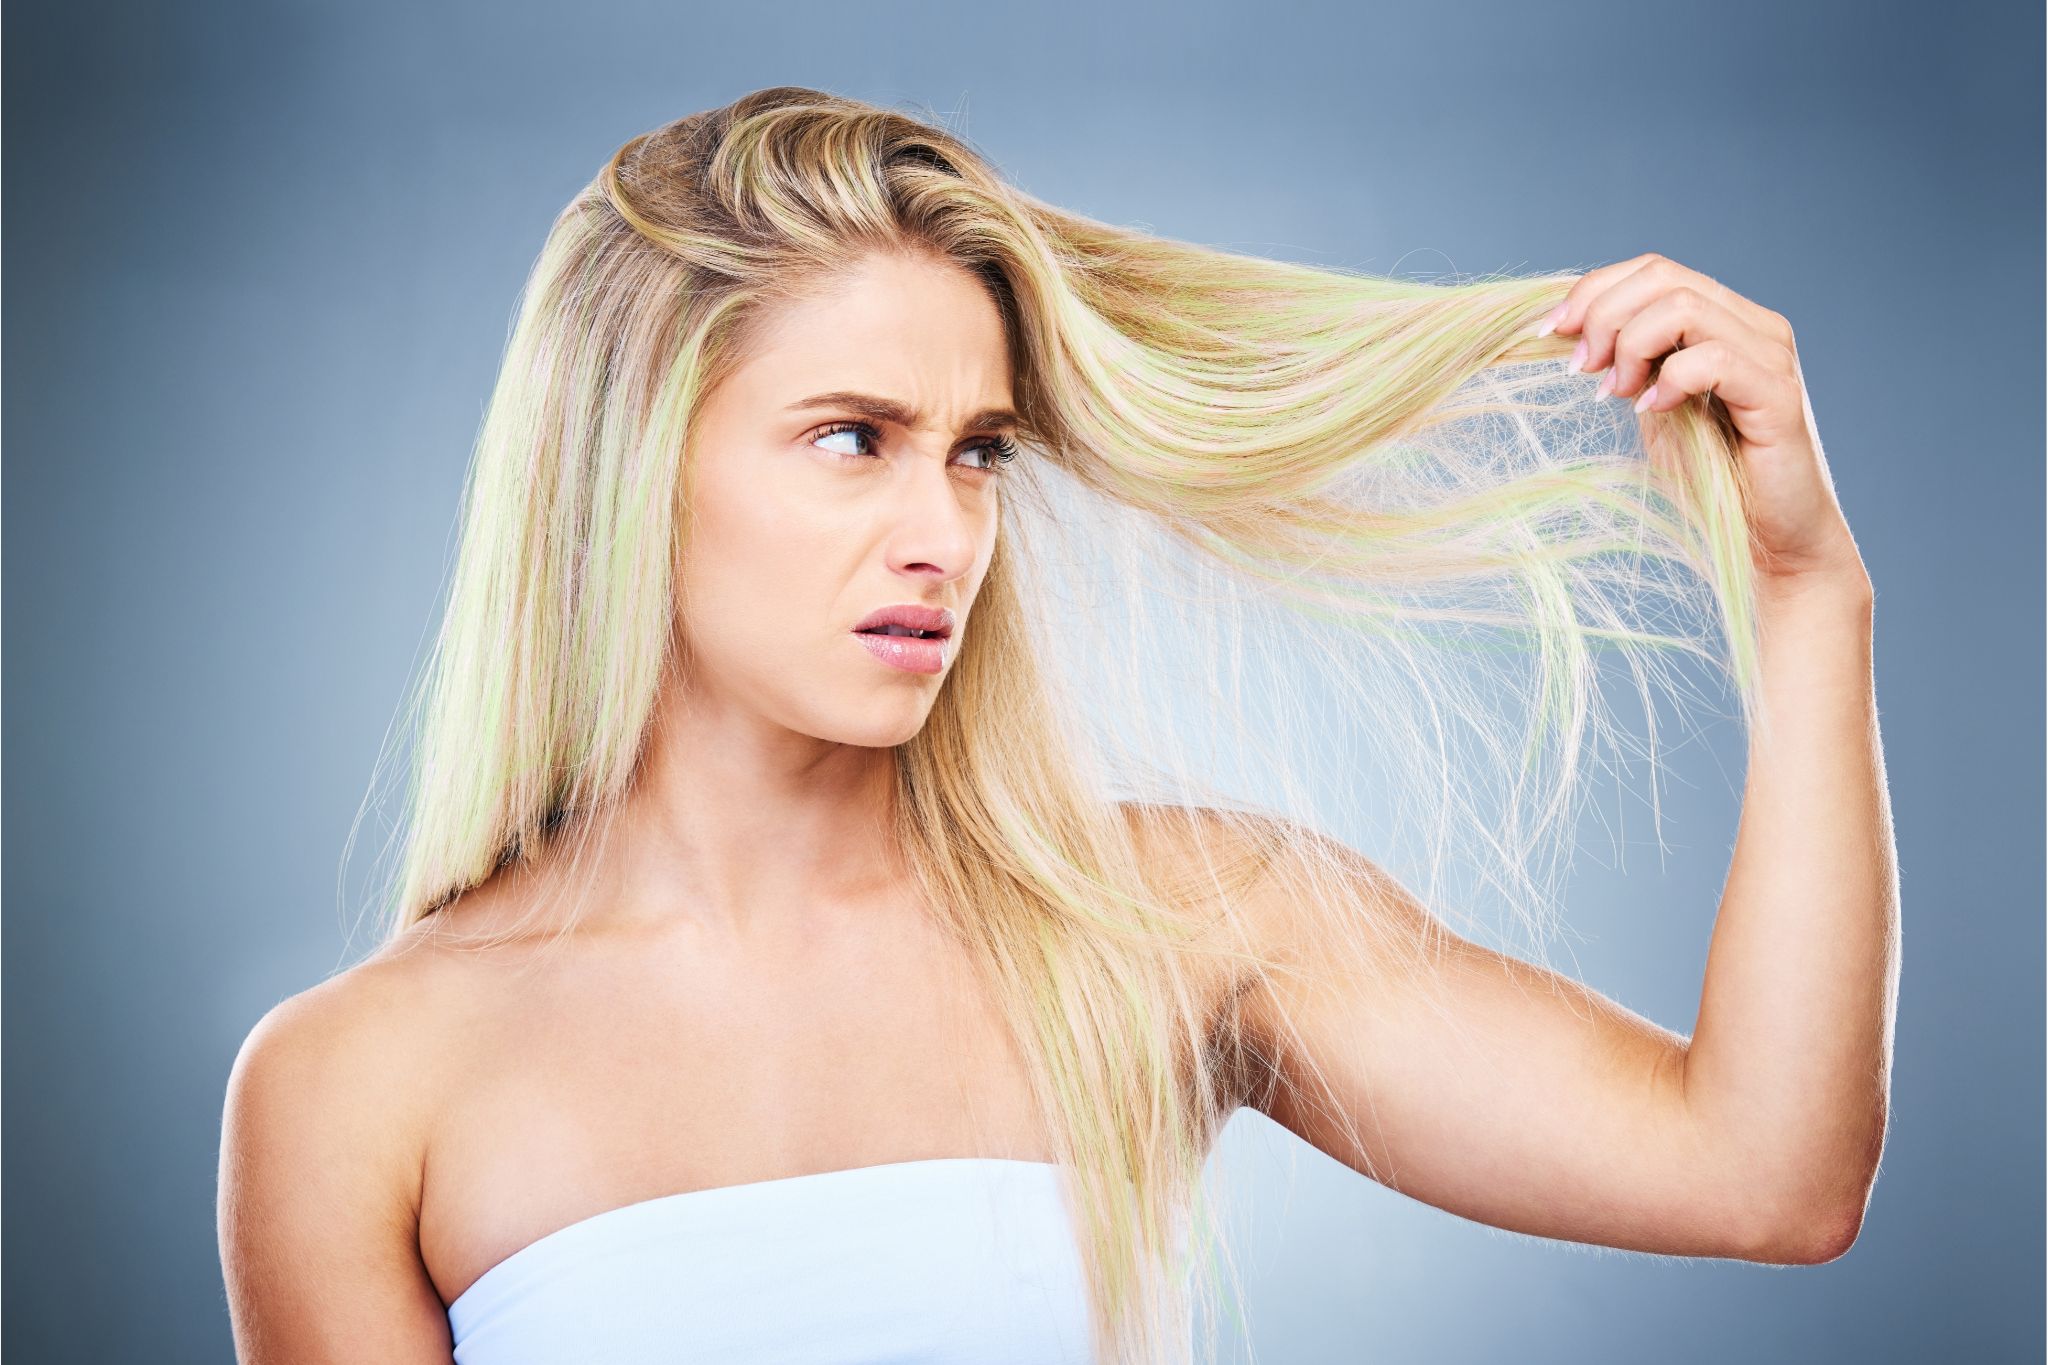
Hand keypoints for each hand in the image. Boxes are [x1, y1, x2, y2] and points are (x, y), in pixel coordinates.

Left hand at [1536, 253, 1868, 595]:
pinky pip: (1714, 359)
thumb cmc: (1706, 477)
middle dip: (1604, 316)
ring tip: (1615, 393)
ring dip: (1631, 345)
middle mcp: (1752, 325)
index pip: (1653, 269)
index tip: (1550, 331)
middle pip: (1663, 277)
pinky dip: (1669, 379)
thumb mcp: (1651, 408)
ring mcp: (1769, 357)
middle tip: (1580, 369)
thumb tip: (1567, 332)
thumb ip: (1628, 364)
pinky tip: (1650, 412)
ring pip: (1685, 306)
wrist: (1764, 539)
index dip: (1594, 290)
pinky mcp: (1777, 396)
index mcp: (1722, 319)